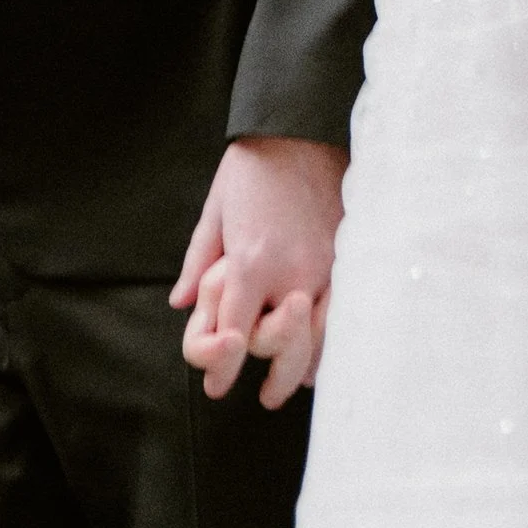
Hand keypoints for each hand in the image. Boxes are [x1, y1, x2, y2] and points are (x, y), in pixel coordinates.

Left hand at [169, 136, 346, 408]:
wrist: (303, 130)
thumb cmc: (252, 167)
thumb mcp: (214, 211)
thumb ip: (197, 262)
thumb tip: (180, 302)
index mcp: (249, 262)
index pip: (232, 333)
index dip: (221, 366)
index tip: (217, 387)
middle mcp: (289, 272)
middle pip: (280, 346)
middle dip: (269, 378)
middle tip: (262, 397)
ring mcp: (325, 268)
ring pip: (318, 337)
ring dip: (303, 367)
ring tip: (292, 385)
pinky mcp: (348, 258)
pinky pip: (342, 314)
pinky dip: (332, 340)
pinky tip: (324, 354)